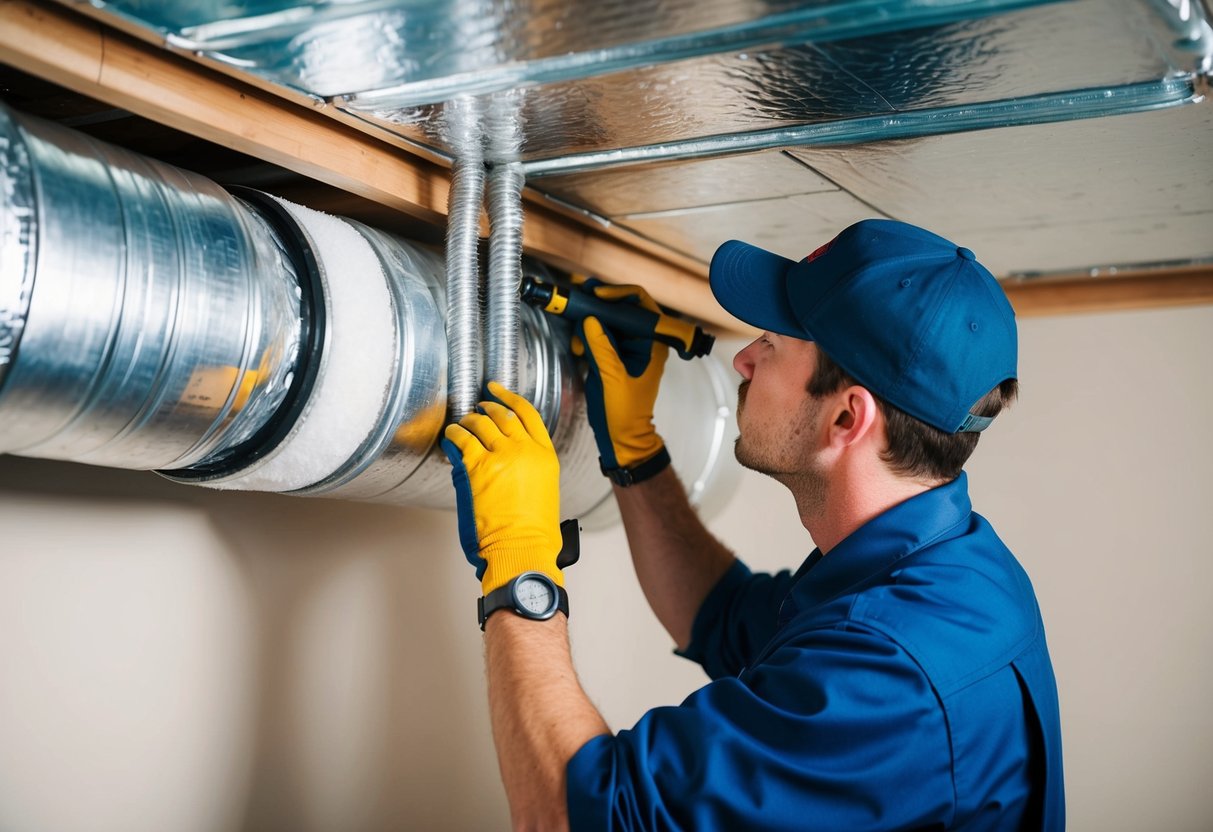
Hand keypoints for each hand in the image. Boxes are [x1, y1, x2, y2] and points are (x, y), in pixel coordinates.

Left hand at [441, 382, 563, 595]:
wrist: (522, 548)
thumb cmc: (534, 531)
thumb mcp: (545, 489)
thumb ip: (531, 468)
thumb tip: (512, 460)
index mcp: (545, 455)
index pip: (528, 414)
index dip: (510, 398)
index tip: (498, 390)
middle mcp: (524, 450)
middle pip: (502, 415)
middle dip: (487, 407)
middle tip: (477, 407)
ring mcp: (500, 457)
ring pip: (480, 423)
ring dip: (468, 421)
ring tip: (461, 424)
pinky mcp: (477, 468)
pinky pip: (461, 440)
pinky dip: (454, 435)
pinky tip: (451, 438)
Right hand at [574, 282, 669, 469]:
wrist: (621, 435)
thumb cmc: (627, 411)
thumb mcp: (614, 378)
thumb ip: (603, 348)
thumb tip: (590, 320)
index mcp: (653, 342)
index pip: (640, 305)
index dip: (618, 295)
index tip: (596, 296)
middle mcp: (641, 340)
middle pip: (620, 308)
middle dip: (598, 305)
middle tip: (578, 300)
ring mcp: (624, 347)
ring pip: (605, 320)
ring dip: (588, 322)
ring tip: (577, 336)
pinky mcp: (610, 355)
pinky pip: (596, 335)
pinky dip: (584, 336)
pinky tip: (577, 347)